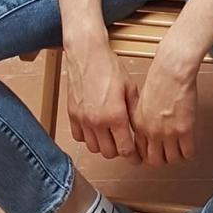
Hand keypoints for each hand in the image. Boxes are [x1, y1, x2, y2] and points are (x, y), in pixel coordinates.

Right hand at [66, 42, 138, 159]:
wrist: (88, 54)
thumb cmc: (109, 67)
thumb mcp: (130, 88)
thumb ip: (134, 111)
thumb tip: (140, 129)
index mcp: (115, 116)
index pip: (125, 149)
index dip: (133, 157)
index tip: (136, 158)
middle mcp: (97, 121)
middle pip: (109, 153)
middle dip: (118, 150)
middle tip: (124, 143)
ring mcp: (83, 119)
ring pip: (93, 148)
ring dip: (103, 145)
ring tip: (110, 135)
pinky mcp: (72, 114)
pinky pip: (79, 137)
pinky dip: (87, 137)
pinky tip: (95, 128)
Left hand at [133, 44, 199, 166]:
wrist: (171, 70)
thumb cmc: (159, 78)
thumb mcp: (142, 101)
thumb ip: (143, 119)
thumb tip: (147, 129)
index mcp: (139, 124)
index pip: (140, 152)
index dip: (149, 153)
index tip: (155, 151)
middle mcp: (151, 132)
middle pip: (155, 161)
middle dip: (162, 159)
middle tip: (168, 151)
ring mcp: (168, 133)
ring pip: (173, 160)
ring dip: (177, 155)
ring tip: (180, 146)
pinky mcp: (185, 130)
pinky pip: (188, 153)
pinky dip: (189, 151)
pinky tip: (189, 142)